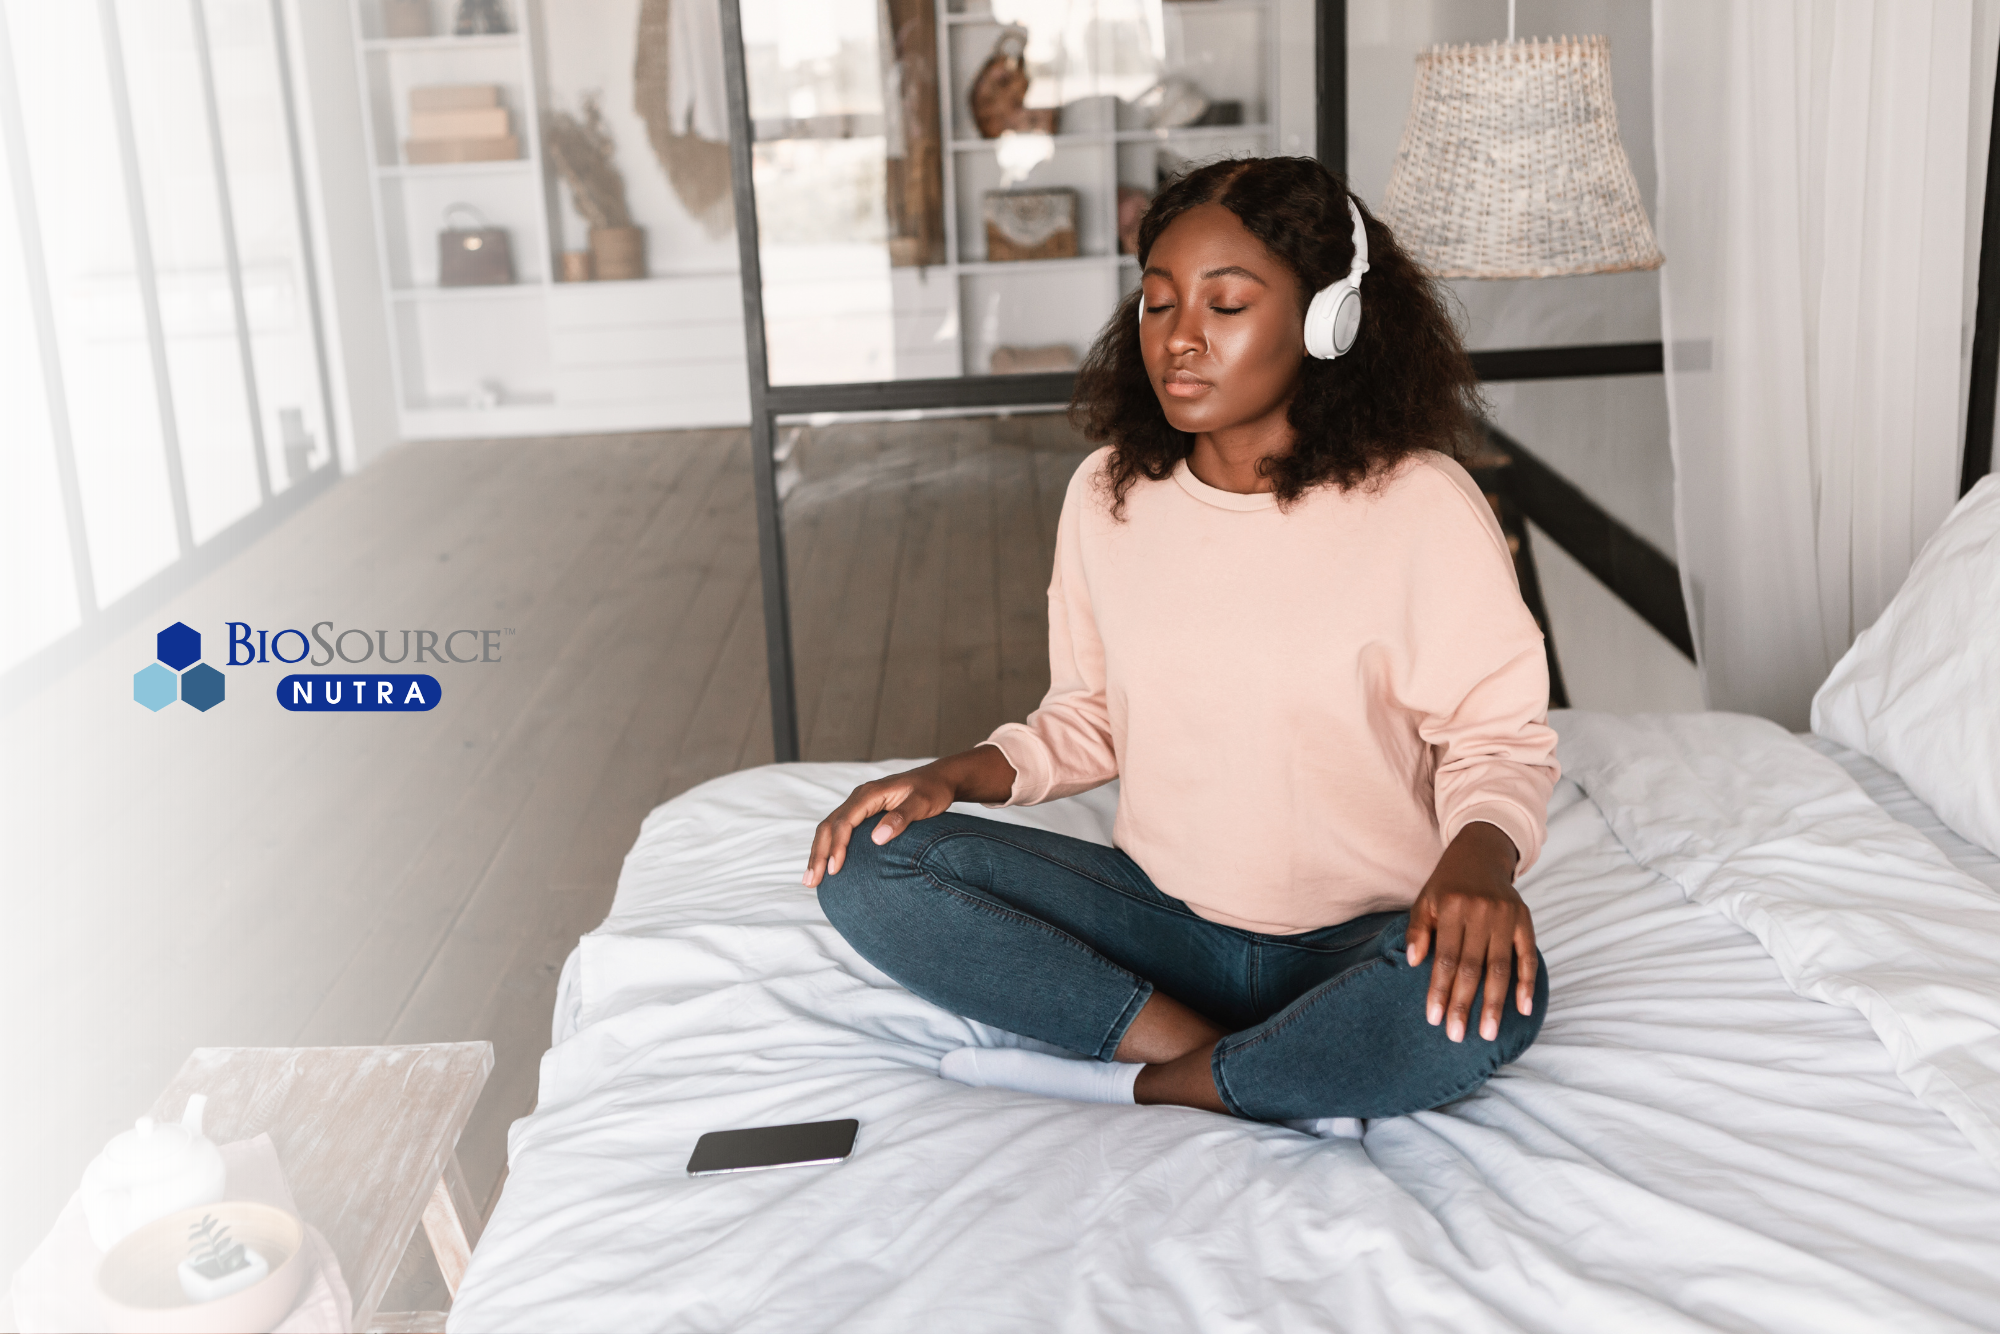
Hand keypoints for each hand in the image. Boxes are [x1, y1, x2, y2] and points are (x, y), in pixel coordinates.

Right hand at [801, 744, 1016, 887]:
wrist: (939, 779)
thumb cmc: (933, 791)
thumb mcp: (922, 803)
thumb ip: (901, 818)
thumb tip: (877, 838)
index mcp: (870, 794)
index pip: (844, 821)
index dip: (837, 846)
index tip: (834, 870)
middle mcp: (859, 797)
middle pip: (829, 826)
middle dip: (818, 854)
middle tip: (811, 881)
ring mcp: (859, 805)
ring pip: (829, 829)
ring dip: (819, 853)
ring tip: (811, 880)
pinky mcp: (862, 813)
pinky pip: (839, 830)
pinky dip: (829, 848)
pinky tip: (827, 866)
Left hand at [1404, 821, 1534, 1042]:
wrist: (1481, 854)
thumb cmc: (1447, 885)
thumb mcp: (1425, 900)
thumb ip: (1418, 930)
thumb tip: (1412, 962)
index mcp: (1451, 908)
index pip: (1444, 958)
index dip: (1439, 990)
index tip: (1434, 1019)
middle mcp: (1480, 912)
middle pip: (1472, 967)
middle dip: (1464, 1004)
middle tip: (1458, 1035)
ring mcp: (1505, 916)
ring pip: (1500, 967)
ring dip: (1495, 1003)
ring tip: (1489, 1032)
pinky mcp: (1524, 920)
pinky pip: (1527, 956)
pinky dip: (1527, 982)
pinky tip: (1523, 1008)